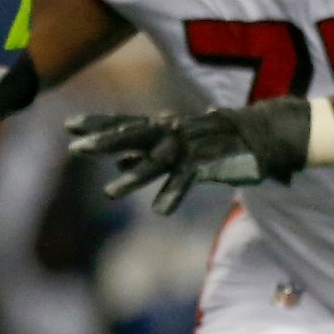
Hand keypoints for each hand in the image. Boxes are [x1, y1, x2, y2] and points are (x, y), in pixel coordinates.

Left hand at [66, 97, 308, 214]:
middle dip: (103, 142)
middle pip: (132, 136)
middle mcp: (173, 133)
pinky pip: (188, 179)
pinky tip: (159, 210)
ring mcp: (191, 147)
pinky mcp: (211, 163)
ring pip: (157, 162)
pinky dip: (174, 194)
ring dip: (132, 178)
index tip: (67, 125)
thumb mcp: (178, 146)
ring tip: (108, 193)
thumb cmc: (217, 140)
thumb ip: (147, 153)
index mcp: (163, 128)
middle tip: (75, 148)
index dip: (96, 123)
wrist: (266, 131)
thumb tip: (118, 161)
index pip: (124, 123)